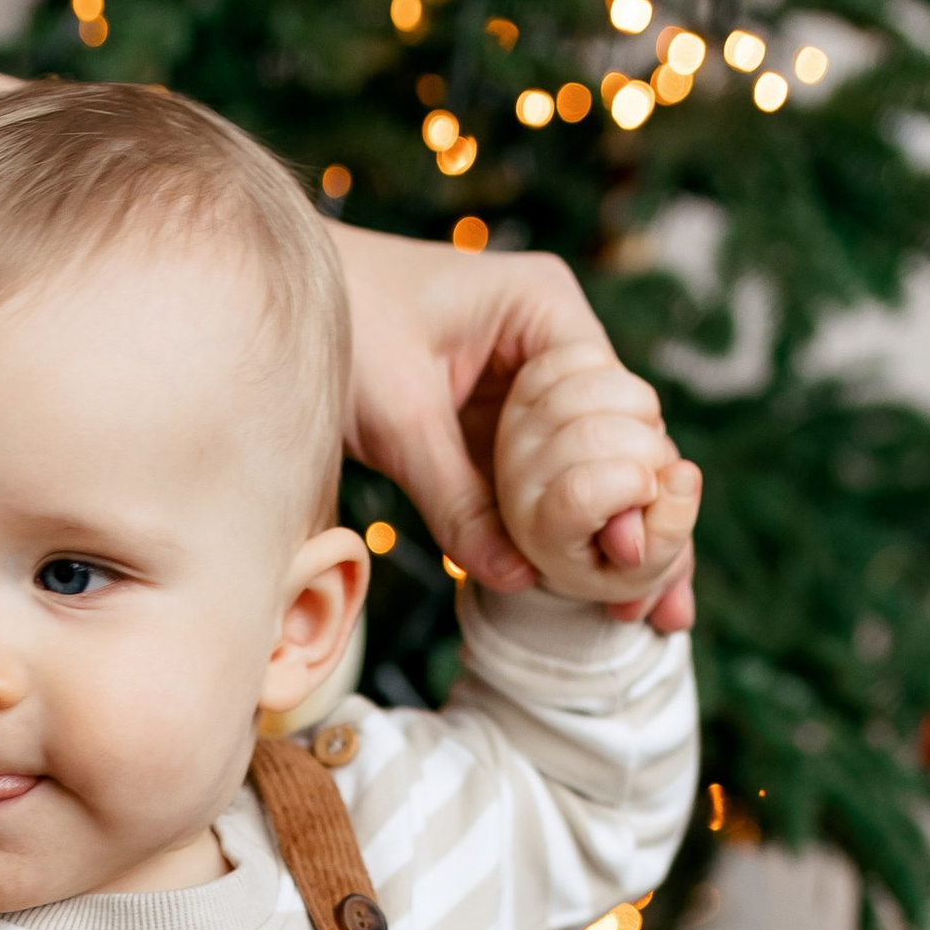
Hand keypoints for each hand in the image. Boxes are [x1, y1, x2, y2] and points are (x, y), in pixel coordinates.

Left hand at [334, 229, 692, 631]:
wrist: (269, 312)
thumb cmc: (336, 327)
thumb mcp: (397, 413)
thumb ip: (455, 495)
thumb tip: (517, 579)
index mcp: (543, 309)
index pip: (614, 401)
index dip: (629, 482)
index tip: (630, 553)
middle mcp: (551, 344)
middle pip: (622, 442)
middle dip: (641, 525)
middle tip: (660, 608)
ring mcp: (530, 389)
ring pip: (593, 472)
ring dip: (617, 542)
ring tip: (657, 620)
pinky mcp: (500, 428)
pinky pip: (546, 487)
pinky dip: (568, 538)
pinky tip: (606, 599)